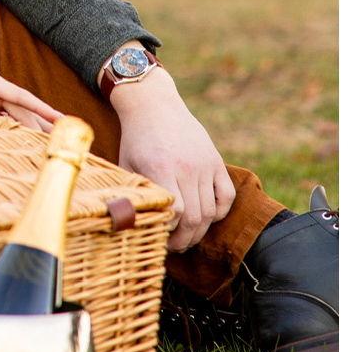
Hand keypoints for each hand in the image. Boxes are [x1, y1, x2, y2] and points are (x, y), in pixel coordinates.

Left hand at [0, 38, 56, 130]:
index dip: (42, 110)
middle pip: (22, 106)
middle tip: (61, 138)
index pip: (22, 97)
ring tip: (44, 139)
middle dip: (41, 121)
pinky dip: (11, 121)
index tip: (61, 120)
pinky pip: (1, 110)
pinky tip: (15, 133)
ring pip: (13, 109)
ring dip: (28, 123)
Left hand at [111, 69, 234, 250]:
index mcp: (162, 168)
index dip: (170, 230)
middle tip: (174, 247)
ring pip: (211, 211)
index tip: (160, 235)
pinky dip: (220, 212)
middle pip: (195, 217)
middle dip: (185, 239)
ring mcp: (205, 164)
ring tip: (187, 237)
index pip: (177, 212)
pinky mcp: (215, 161)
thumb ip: (134, 193)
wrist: (153, 104)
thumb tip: (132, 225)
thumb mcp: (126, 164)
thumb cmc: (135, 139)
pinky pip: (227, 196)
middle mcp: (187, 167)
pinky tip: (206, 217)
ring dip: (200, 231)